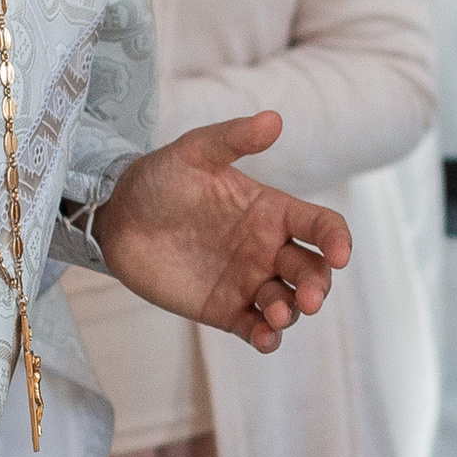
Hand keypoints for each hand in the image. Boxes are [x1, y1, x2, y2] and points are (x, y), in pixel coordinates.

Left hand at [96, 113, 349, 349]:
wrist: (117, 217)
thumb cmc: (159, 179)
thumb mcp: (194, 152)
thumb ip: (233, 138)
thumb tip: (274, 119)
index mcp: (272, 211)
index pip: (321, 226)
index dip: (337, 240)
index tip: (339, 254)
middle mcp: (268, 248)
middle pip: (312, 271)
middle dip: (317, 286)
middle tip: (308, 298)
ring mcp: (248, 281)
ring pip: (288, 303)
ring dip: (291, 312)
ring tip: (275, 314)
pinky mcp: (224, 309)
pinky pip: (256, 328)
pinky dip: (267, 337)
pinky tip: (265, 338)